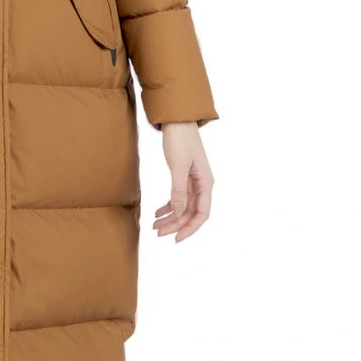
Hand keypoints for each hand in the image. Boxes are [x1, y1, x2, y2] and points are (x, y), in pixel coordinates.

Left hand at [152, 121, 212, 242]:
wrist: (177, 120)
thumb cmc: (180, 140)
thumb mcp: (177, 166)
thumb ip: (178, 190)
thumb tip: (178, 212)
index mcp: (205, 183)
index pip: (202, 214)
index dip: (190, 229)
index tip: (176, 239)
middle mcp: (202, 185)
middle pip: (190, 213)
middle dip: (175, 224)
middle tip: (157, 233)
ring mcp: (193, 181)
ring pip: (183, 207)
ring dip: (170, 217)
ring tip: (154, 226)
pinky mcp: (183, 177)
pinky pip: (177, 198)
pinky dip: (168, 206)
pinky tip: (156, 212)